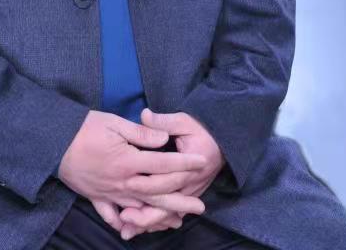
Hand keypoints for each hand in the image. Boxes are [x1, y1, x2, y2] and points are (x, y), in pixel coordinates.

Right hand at [57, 110, 207, 215]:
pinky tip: (133, 228)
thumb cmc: (84, 128)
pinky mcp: (96, 197)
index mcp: (128, 161)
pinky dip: (123, 223)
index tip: (201, 162)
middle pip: (157, 194)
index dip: (184, 162)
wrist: (53, 142)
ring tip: (177, 221)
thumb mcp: (113, 122)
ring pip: (139, 209)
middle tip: (201, 206)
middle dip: (181, 200)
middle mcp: (121, 182)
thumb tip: (163, 138)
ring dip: (159, 216)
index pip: (163, 164)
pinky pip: (112, 216)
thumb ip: (141, 133)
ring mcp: (109, 193)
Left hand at [117, 109, 225, 239]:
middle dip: (145, 212)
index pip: (166, 179)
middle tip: (123, 217)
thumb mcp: (183, 120)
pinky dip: (158, 223)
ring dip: (149, 223)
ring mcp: (190, 193)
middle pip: (166, 204)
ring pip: (169, 214)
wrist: (223, 141)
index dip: (147, 184)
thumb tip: (144, 115)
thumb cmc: (201, 129)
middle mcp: (190, 184)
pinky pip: (173, 215)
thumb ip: (163, 122)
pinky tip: (141, 230)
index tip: (128, 186)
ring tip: (127, 230)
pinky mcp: (188, 197)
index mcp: (189, 165)